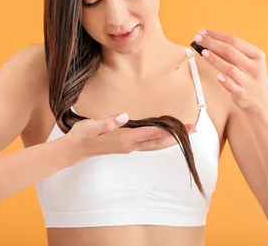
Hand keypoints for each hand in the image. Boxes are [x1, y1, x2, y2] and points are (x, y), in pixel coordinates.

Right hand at [66, 113, 195, 157]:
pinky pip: (149, 144)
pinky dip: (160, 140)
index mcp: (124, 139)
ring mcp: (129, 147)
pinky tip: (165, 137)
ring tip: (185, 133)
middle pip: (158, 141)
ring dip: (171, 139)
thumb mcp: (91, 126)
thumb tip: (124, 116)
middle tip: (193, 129)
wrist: (74, 150)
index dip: (167, 129)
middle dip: (176, 135)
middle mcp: (129, 145)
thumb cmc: (82, 136)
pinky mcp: (127, 146)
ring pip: (155, 144)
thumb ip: (107, 122)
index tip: (182, 126)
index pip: (150, 133)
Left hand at [193, 29, 267, 113]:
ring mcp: (249, 82)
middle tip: (198, 38)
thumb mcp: (248, 62)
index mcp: (257, 55)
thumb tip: (208, 40)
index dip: (217, 35)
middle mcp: (254, 67)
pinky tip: (217, 77)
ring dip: (215, 60)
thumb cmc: (251, 77)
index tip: (203, 31)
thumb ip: (232, 53)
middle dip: (212, 43)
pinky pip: (233, 88)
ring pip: (230, 69)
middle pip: (230, 52)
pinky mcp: (244, 95)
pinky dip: (225, 82)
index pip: (234, 41)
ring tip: (203, 52)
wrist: (263, 101)